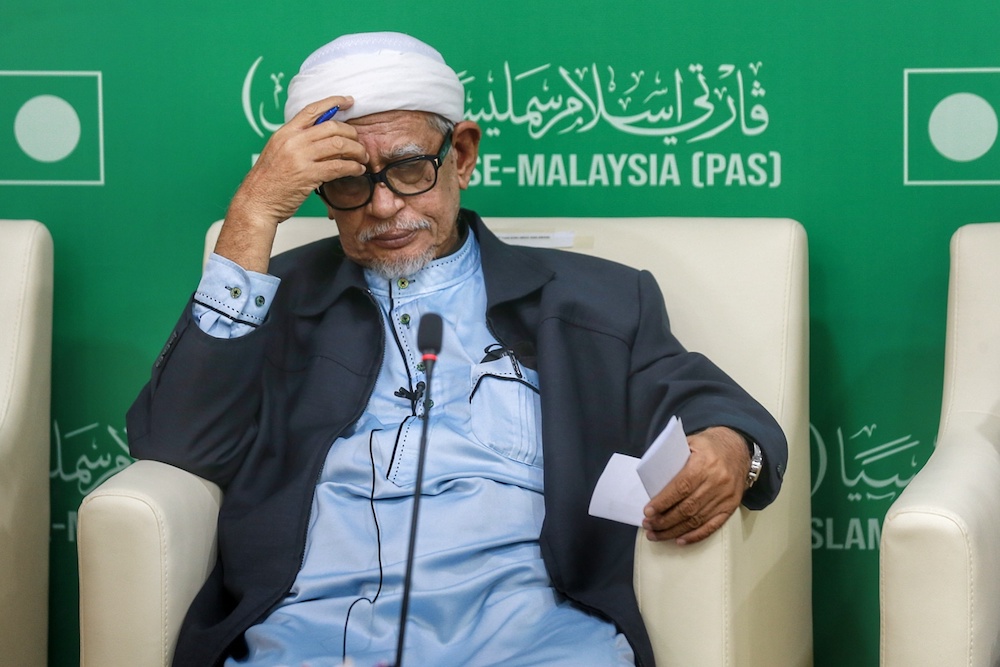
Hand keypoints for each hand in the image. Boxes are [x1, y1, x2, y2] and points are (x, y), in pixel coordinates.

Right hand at [216, 95, 368, 271]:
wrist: (257, 202)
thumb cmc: (269, 181)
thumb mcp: (278, 151)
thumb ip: (297, 141)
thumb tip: (321, 135)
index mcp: (285, 132)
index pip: (312, 109)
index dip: (333, 102)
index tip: (348, 101)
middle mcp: (292, 140)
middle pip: (331, 126)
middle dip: (351, 133)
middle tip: (359, 143)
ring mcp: (300, 157)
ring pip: (338, 145)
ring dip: (356, 151)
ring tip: (362, 157)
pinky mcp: (308, 175)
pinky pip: (338, 167)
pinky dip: (353, 167)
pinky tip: (357, 170)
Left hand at [641, 426, 749, 544]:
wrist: (739, 448)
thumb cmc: (709, 445)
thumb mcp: (690, 443)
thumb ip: (673, 459)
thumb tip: (651, 480)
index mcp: (705, 463)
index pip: (681, 487)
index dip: (663, 502)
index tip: (648, 512)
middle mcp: (717, 481)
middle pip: (688, 507)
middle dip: (665, 520)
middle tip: (648, 525)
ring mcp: (726, 496)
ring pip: (697, 519)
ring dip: (674, 530)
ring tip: (657, 534)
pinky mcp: (731, 506)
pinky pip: (713, 525)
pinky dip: (695, 536)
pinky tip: (680, 540)